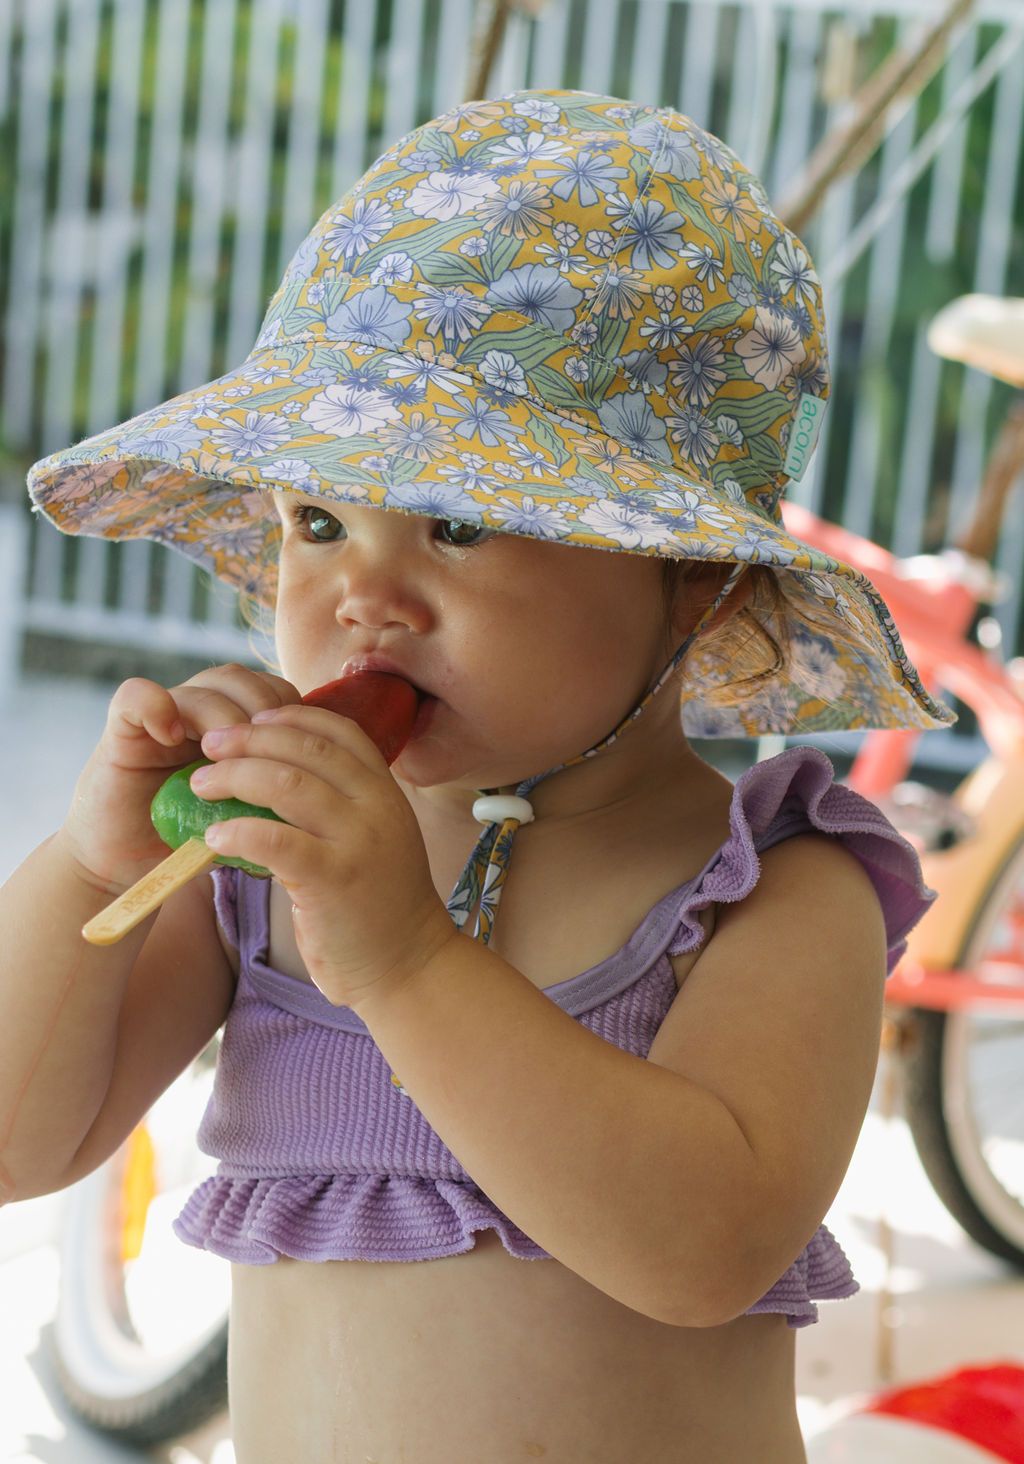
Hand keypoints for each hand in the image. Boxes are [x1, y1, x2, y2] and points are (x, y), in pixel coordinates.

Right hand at [60, 664, 302, 895]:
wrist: (130, 867)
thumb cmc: (193, 841)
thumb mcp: (247, 815)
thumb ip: (276, 792)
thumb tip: (326, 788)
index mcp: (235, 728)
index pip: (274, 693)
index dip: (290, 715)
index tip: (295, 752)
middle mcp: (200, 714)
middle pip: (243, 679)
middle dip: (263, 710)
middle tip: (263, 752)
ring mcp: (162, 719)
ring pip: (204, 684)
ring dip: (223, 715)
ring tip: (221, 755)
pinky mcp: (121, 731)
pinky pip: (136, 696)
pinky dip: (157, 708)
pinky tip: (172, 738)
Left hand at [189, 702, 458, 1008]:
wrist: (409, 967)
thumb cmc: (379, 906)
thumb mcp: (374, 840)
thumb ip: (341, 807)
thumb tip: (275, 777)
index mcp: (386, 794)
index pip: (341, 732)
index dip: (293, 716)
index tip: (254, 719)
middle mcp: (377, 808)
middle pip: (307, 749)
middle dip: (252, 739)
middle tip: (211, 742)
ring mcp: (359, 842)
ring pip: (288, 785)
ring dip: (235, 776)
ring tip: (202, 783)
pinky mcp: (335, 880)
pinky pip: (277, 840)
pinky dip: (239, 830)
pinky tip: (215, 835)